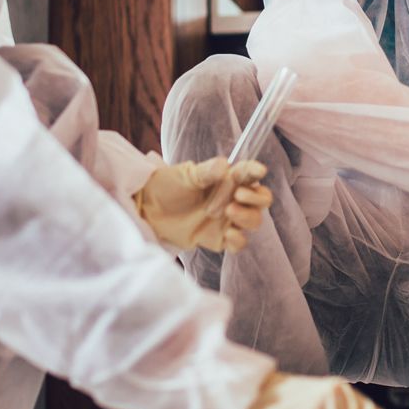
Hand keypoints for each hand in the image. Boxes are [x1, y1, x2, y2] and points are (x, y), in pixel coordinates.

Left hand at [133, 157, 273, 251]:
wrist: (147, 210)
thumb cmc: (167, 186)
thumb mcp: (185, 175)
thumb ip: (205, 172)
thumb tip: (224, 165)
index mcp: (227, 179)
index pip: (249, 174)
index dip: (256, 171)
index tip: (258, 170)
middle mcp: (232, 199)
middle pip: (261, 200)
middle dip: (257, 198)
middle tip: (239, 195)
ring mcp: (227, 220)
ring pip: (254, 221)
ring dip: (247, 217)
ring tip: (228, 212)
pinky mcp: (218, 239)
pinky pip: (239, 243)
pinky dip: (239, 240)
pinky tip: (228, 234)